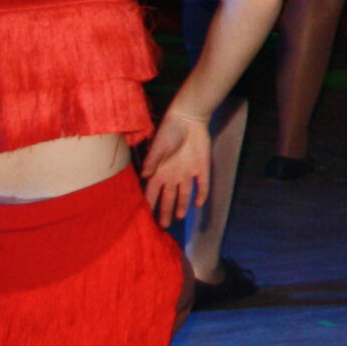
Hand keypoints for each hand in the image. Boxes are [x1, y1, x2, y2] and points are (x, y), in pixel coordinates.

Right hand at [141, 107, 213, 221]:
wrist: (189, 119)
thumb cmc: (169, 132)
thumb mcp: (158, 146)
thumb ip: (152, 160)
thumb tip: (144, 174)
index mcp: (159, 173)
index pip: (152, 193)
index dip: (149, 205)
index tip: (145, 218)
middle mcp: (172, 176)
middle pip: (168, 198)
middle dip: (165, 211)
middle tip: (163, 226)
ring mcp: (187, 173)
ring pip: (184, 194)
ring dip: (182, 206)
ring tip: (179, 218)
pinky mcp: (202, 168)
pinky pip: (202, 184)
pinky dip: (201, 194)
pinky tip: (198, 204)